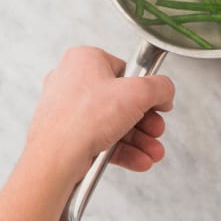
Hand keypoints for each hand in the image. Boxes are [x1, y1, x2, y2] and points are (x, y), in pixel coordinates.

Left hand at [25, 46, 175, 181]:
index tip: (156, 103)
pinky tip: (139, 160)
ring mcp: (67, 109)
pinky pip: (99, 139)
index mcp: (84, 59)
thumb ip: (160, 87)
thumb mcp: (138, 93)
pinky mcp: (65, 135)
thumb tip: (165, 92)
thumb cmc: (84, 119)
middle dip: (145, 121)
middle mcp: (72, 81)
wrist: (55, 159)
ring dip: (138, 139)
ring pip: (112, 123)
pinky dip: (121, 150)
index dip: (145, 89)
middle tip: (157, 130)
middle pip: (121, 101)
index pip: (125, 70)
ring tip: (153, 152)